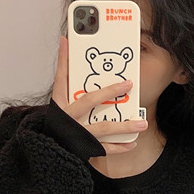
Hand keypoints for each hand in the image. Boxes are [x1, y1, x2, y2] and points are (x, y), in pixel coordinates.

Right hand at [52, 36, 147, 154]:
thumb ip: (65, 76)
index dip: (64, 61)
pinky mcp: (85, 148)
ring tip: (142, 124)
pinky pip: (105, 148)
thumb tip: (65, 43)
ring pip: (103, 129)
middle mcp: (68, 118)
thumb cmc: (59, 126)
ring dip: (124, 126)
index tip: (68, 42)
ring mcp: (78, 134)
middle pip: (89, 101)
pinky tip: (132, 142)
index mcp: (59, 105)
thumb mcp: (59, 102)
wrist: (51, 152)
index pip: (62, 79)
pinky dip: (120, 146)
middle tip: (128, 83)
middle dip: (109, 92)